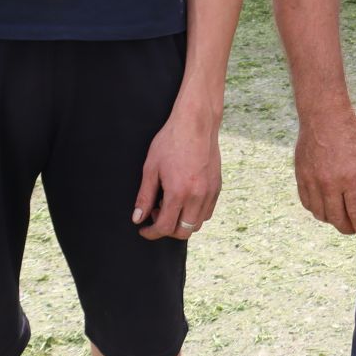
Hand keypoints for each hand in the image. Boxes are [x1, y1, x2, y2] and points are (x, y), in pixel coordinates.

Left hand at [133, 104, 221, 240]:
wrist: (196, 123)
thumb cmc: (171, 141)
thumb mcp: (151, 168)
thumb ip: (144, 196)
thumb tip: (138, 218)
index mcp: (179, 192)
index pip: (165, 227)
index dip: (151, 233)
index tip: (143, 229)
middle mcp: (198, 196)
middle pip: (183, 231)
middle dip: (167, 229)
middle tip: (156, 212)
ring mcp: (210, 191)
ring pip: (198, 223)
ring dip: (182, 222)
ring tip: (171, 203)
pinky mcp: (217, 186)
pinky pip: (207, 211)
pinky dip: (195, 213)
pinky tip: (185, 198)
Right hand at [293, 103, 355, 236]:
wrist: (323, 114)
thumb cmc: (350, 132)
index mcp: (350, 179)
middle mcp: (329, 184)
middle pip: (337, 219)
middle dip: (347, 227)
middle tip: (354, 227)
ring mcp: (312, 181)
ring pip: (320, 214)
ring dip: (331, 220)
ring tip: (340, 216)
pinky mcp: (300, 176)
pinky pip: (306, 203)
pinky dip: (316, 209)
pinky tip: (324, 206)